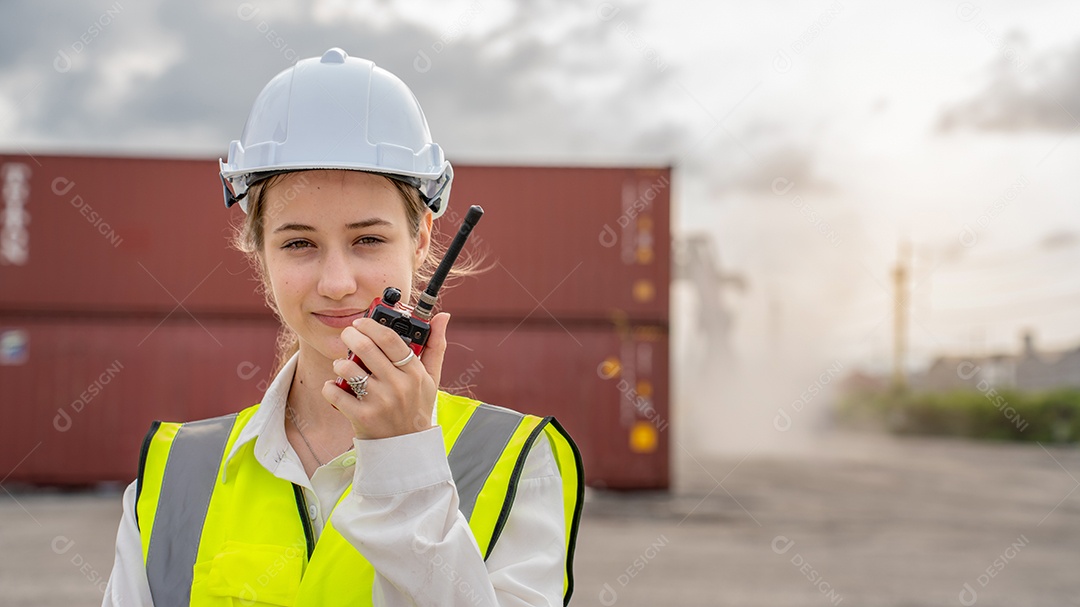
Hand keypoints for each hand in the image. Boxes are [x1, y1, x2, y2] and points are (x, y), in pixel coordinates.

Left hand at [321, 312, 450, 439]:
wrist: (407, 448)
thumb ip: (436, 346)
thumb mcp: (432, 378)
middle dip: (350, 335)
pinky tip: (334, 387)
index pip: (390, 339)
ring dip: (340, 363)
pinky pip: (335, 394)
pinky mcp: (362, 417)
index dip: (372, 325)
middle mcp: (398, 386)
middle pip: (366, 349)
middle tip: (347, 335)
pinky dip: (329, 387)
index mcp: (414, 373)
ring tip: (343, 365)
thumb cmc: (418, 408)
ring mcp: (380, 402)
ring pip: (348, 369)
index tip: (361, 322)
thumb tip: (443, 315)